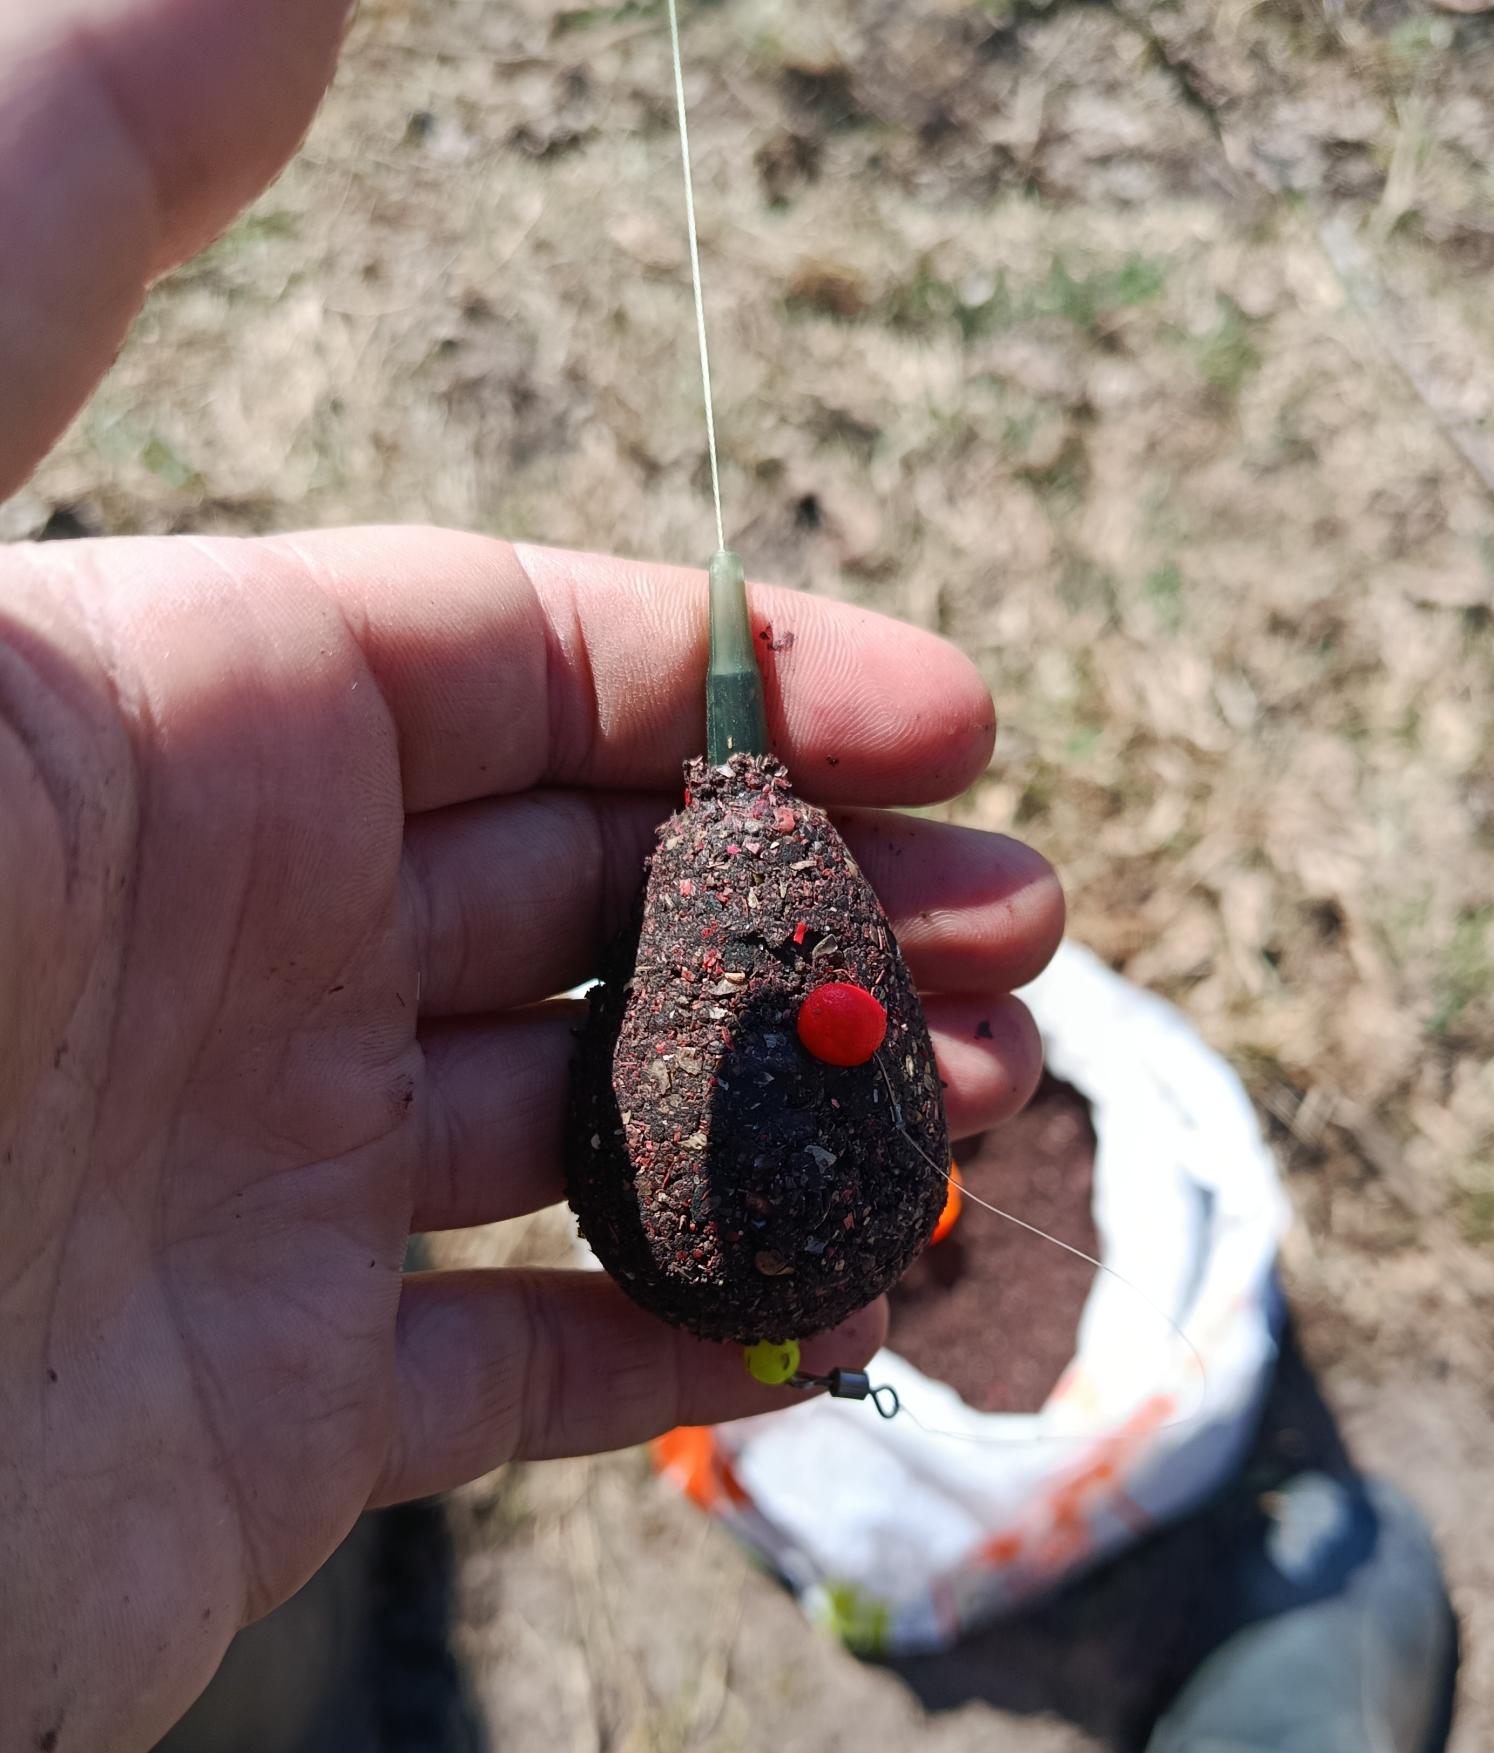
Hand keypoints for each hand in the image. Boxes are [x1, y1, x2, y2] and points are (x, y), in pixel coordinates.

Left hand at [0, 0, 1061, 1752]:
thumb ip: (62, 216)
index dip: (749, 676)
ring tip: (987, 1104)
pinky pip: (522, 1368)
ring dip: (795, 1105)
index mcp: (176, 732)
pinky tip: (840, 1304)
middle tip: (1026, 933)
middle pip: (593, 888)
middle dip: (822, 896)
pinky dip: (687, 1336)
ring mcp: (256, 1189)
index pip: (523, 665)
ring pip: (588, 1124)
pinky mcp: (267, 1423)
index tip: (959, 723)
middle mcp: (228, 951)